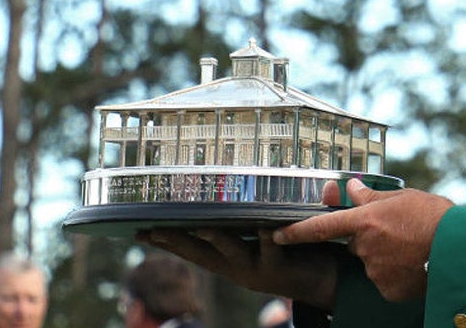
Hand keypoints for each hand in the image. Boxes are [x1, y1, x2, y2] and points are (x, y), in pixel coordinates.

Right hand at [137, 227, 342, 308]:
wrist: (326, 282)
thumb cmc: (296, 252)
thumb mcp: (269, 233)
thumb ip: (258, 212)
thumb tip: (237, 183)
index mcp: (231, 258)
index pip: (193, 248)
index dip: (167, 240)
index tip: (139, 230)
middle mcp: (238, 266)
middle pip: (201, 252)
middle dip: (175, 241)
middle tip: (150, 230)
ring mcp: (258, 268)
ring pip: (232, 251)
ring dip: (217, 238)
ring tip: (201, 226)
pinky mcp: (281, 266)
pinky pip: (273, 249)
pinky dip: (268, 237)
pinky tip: (263, 226)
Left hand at [274, 179, 453, 301]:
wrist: (460, 249)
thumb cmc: (435, 218)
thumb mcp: (404, 198)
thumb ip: (373, 196)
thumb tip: (352, 187)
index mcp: (366, 220)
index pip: (321, 227)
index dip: (296, 232)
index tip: (277, 235)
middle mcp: (365, 247)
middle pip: (356, 244)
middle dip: (370, 239)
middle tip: (399, 232)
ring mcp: (376, 271)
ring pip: (371, 263)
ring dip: (385, 256)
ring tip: (412, 248)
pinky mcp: (388, 289)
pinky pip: (384, 281)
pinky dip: (395, 274)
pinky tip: (414, 264)